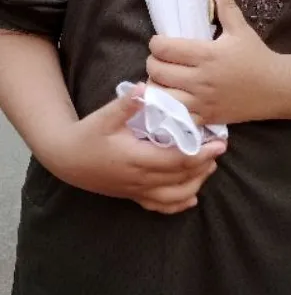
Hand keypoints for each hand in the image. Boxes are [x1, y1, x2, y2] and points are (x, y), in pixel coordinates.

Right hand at [47, 93, 225, 213]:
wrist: (66, 159)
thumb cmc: (87, 135)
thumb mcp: (104, 116)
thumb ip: (126, 104)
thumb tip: (144, 88)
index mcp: (136, 158)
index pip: (176, 160)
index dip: (200, 154)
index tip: (218, 143)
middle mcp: (140, 179)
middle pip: (181, 179)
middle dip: (204, 166)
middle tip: (220, 149)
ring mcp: (136, 190)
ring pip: (174, 197)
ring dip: (195, 184)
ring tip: (209, 167)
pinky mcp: (132, 196)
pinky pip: (159, 206)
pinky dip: (178, 204)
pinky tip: (191, 198)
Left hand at [147, 0, 281, 125]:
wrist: (277, 89)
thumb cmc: (257, 57)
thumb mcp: (241, 29)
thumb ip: (226, 6)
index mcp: (207, 54)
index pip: (164, 48)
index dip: (156, 43)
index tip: (161, 42)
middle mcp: (200, 79)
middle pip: (157, 70)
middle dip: (153, 63)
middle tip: (161, 60)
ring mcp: (202, 101)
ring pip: (160, 95)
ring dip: (156, 86)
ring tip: (164, 80)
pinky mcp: (205, 118)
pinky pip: (174, 117)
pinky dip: (167, 108)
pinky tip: (171, 99)